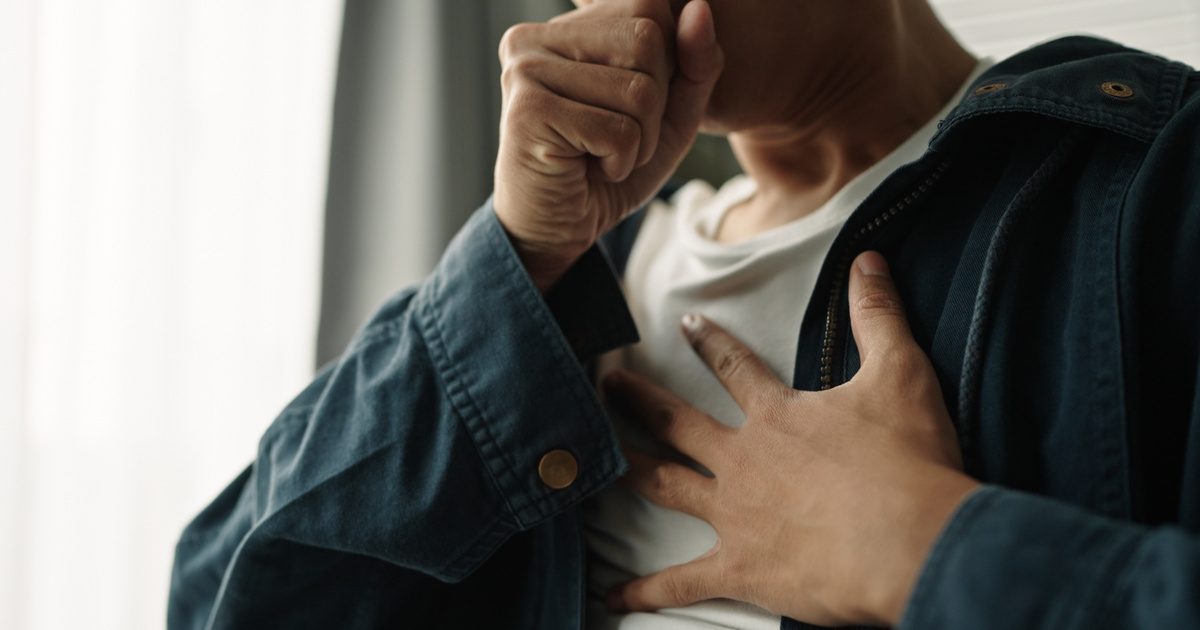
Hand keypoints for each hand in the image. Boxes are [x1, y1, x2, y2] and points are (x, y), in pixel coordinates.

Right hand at [494, 0, 722, 290]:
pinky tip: (589, 169)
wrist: (556, 231)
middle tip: (619, 137)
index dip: (666, 63)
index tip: (631, 106)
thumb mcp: (670, 115)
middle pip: (647, 39)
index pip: (649, 6)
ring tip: (604, 154)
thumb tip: (700, 9)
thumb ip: (694, 64)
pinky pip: (618, 130)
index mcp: (565, 27)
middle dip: (655, 103)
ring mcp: (526, 71)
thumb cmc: (608, 169)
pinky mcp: (528, 111)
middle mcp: (535, 37)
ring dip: (639, 139)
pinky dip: (621, 161)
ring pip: (638, 89)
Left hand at [602, 251, 980, 625]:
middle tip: (604, 384)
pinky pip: (681, 583)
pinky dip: (646, 592)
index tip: (682, 323)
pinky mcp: (740, 570)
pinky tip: (612, 597)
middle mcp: (743, 460)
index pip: (733, 366)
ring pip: (665, 486)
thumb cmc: (908, 460)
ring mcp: (734, 515)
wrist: (911, 541)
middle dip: (638, 401)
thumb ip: (878, 315)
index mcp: (776, 416)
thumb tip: (868, 259)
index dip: (708, 341)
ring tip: (593, 462)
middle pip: (677, 423)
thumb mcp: (901, 374)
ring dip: (630, 469)